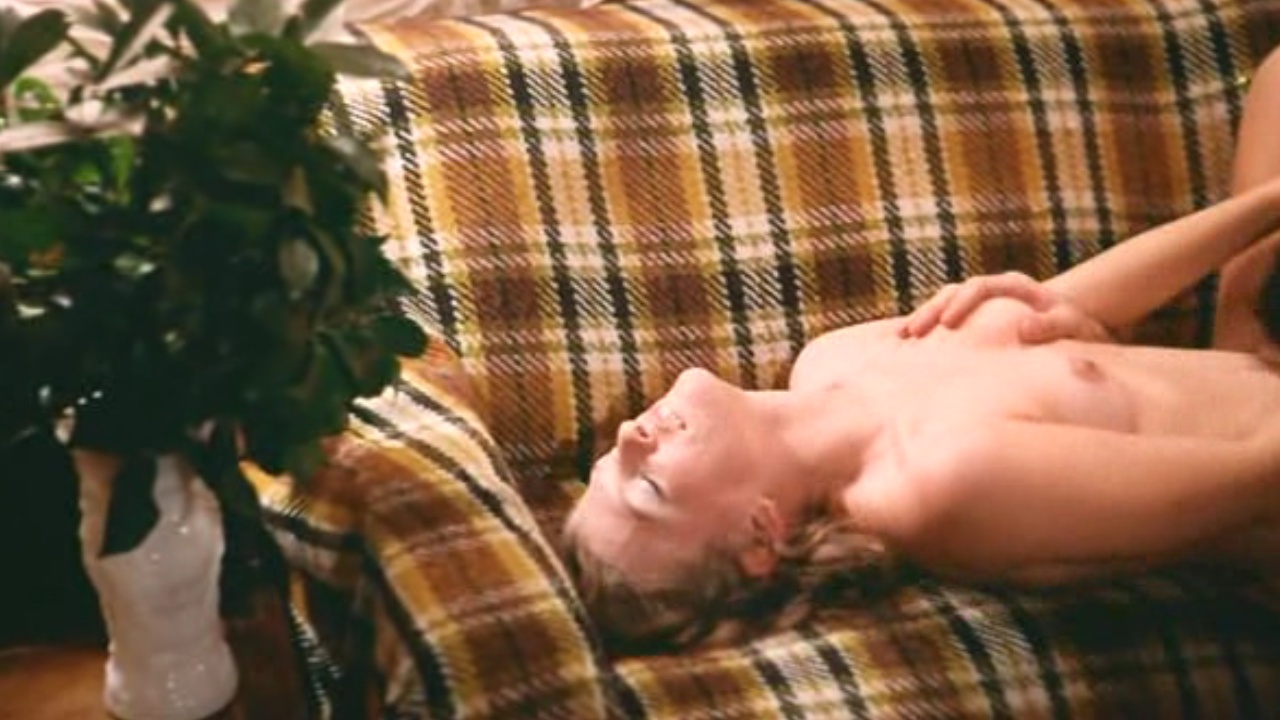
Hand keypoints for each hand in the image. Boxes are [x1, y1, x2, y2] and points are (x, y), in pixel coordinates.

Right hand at [899, 271, 1111, 342]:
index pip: (979, 286)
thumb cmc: (1075, 327)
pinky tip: (908, 346)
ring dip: (923, 320)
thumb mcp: (1072, 324)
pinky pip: (946, 321)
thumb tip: (1023, 330)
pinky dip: (929, 331)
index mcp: (1013, 286)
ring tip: (902, 339)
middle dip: (930, 311)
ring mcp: (980, 305)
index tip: (948, 324)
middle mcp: (992, 290)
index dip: (961, 303)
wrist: (1074, 328)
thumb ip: (1052, 325)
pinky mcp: (974, 321)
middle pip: (952, 293)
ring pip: (943, 305)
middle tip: (912, 333)